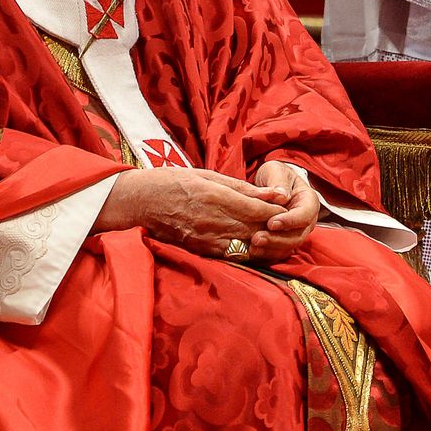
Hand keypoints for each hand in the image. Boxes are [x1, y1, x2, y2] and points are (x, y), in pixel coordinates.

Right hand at [95, 166, 286, 257]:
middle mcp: (211, 221)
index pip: (255, 210)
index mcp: (214, 197)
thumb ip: (242, 187)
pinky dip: (247, 251)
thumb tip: (274, 194)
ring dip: (263, 241)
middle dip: (274, 227)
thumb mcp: (208, 175)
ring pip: (245, 245)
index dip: (275, 211)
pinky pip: (230, 255)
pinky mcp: (200, 250)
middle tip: (288, 223)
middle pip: (254, 229)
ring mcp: (205, 239)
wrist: (142, 201)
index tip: (288, 208)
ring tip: (275, 234)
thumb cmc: (175, 181)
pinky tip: (255, 246)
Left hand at [250, 160, 320, 262]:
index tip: (271, 223)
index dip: (289, 221)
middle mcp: (306, 221)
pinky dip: (266, 253)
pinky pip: (278, 252)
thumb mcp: (276, 171)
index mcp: (308, 201)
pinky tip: (251, 251)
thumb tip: (283, 196)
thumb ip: (279, 182)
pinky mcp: (284, 241)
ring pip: (288, 247)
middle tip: (257, 238)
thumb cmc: (275, 175)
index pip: (304, 215)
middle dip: (277, 239)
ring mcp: (296, 233)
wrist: (270, 184)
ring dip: (271, 249)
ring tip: (252, 246)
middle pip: (297, 236)